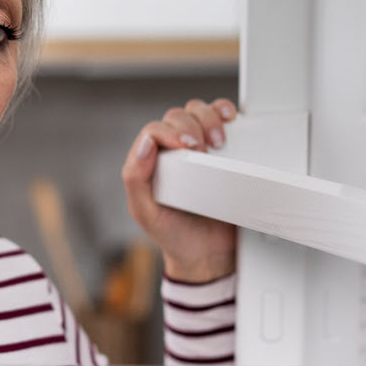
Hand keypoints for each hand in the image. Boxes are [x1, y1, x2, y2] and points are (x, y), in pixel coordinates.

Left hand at [121, 98, 237, 282]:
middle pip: (177, 117)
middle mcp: (172, 151)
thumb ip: (135, 179)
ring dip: (209, 118)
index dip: (170, 131)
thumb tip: (145, 143)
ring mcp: (197, 149)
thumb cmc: (175, 233)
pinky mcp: (222, 150)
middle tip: (204, 150)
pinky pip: (221, 119)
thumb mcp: (145, 212)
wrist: (209, 253)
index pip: (154, 130)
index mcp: (149, 162)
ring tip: (219, 141)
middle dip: (192, 127)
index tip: (188, 148)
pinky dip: (225, 112)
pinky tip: (230, 120)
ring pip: (197, 112)